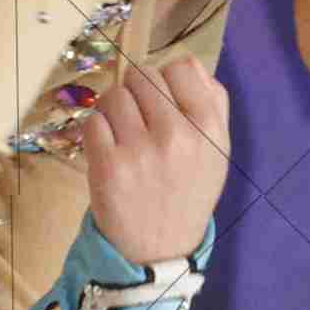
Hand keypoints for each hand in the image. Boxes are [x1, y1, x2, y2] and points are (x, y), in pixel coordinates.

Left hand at [75, 48, 230, 254]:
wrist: (159, 248)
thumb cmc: (188, 190)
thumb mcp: (217, 150)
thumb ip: (214, 101)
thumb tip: (188, 62)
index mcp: (210, 128)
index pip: (181, 66)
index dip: (168, 79)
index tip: (163, 101)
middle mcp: (178, 136)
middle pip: (143, 75)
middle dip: (137, 93)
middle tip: (139, 120)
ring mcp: (141, 151)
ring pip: (114, 94)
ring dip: (113, 109)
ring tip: (123, 134)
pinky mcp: (108, 165)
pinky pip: (92, 120)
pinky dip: (96, 130)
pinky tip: (108, 148)